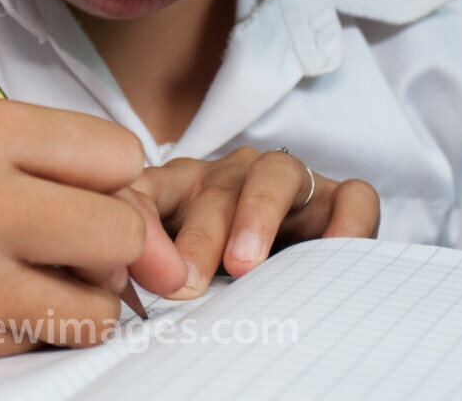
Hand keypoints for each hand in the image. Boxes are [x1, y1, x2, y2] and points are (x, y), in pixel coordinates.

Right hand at [0, 97, 148, 358]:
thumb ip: (64, 164)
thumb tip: (162, 243)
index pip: (118, 153)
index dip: (117, 176)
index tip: (88, 185)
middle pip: (121, 230)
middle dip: (118, 241)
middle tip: (79, 238)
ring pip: (100, 305)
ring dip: (89, 295)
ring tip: (44, 272)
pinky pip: (53, 340)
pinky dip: (46, 325)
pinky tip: (5, 299)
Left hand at [125, 148, 378, 298]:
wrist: (283, 271)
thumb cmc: (214, 273)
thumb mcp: (173, 269)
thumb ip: (143, 268)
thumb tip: (109, 287)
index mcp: (181, 187)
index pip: (147, 187)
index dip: (135, 218)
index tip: (128, 268)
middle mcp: (233, 175)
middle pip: (214, 187)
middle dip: (199, 235)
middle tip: (186, 284)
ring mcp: (290, 183)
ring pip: (276, 174)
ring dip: (257, 215)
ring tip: (243, 265)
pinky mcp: (341, 198)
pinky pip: (353, 197)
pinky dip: (346, 223)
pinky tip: (332, 257)